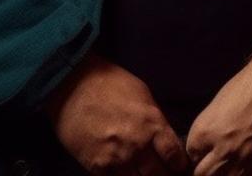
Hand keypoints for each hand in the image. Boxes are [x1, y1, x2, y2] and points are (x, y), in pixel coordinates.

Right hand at [45, 52, 190, 174]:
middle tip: (162, 173)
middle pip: (158, 174)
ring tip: (142, 172)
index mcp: (152, 124)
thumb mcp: (143, 96)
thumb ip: (155, 121)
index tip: (178, 167)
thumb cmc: (110, 85)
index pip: (174, 156)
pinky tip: (123, 174)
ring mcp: (115, 158)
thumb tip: (165, 139)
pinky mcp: (95, 166)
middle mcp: (137, 145)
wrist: (72, 85)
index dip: (179, 165)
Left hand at [186, 43, 251, 174]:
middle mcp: (223, 149)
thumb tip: (208, 144)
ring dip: (225, 173)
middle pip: (203, 174)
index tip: (206, 148)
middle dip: (207, 167)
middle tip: (216, 158)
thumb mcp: (220, 102)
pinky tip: (249, 164)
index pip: (191, 154)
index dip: (199, 151)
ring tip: (232, 162)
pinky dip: (248, 173)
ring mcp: (246, 160)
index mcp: (206, 130)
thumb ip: (210, 127)